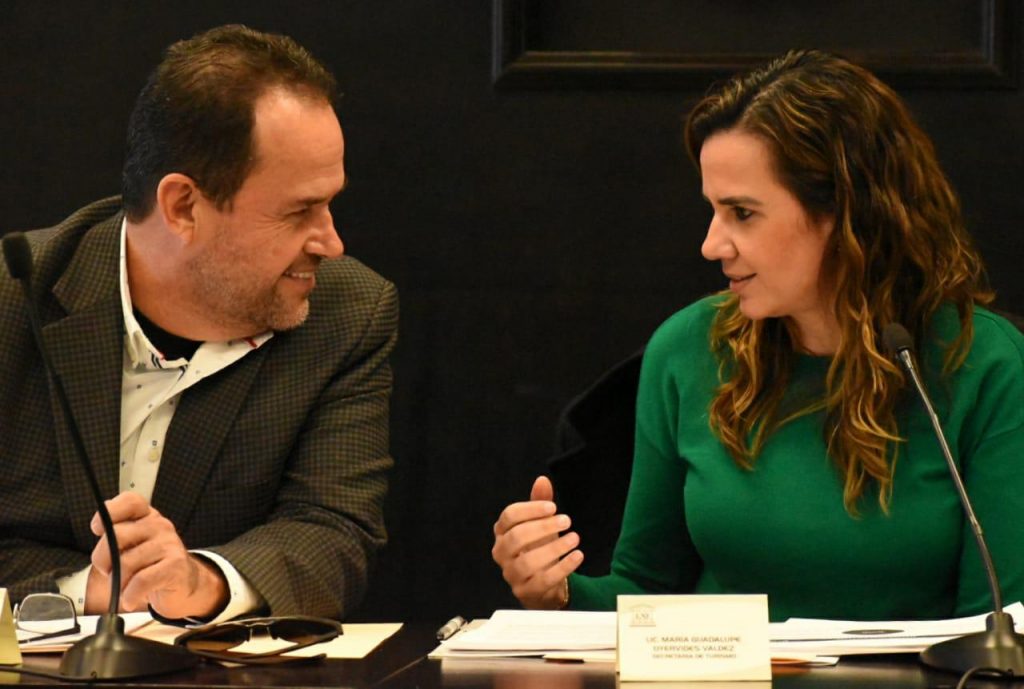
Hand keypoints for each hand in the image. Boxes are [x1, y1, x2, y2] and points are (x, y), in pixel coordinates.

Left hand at [85, 492, 227, 618]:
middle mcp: (159, 526)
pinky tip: (131, 599)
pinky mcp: (175, 565)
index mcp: (147, 517)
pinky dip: (130, 595)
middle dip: (103, 560)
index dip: (110, 511)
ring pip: (126, 564)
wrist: (183, 584)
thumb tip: (99, 528)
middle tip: (109, 572)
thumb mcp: (133, 547)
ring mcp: (169, 544)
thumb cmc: (151, 566)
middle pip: (116, 535)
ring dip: (118, 584)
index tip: (97, 528)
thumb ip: (114, 538)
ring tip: (124, 588)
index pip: (130, 501)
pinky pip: (141, 581)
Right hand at [492, 476, 583, 608]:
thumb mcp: (539, 524)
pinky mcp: (526, 592)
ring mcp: (512, 575)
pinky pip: (544, 580)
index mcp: (502, 533)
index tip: (553, 506)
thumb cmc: (537, 549)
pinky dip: (563, 567)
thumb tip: (542, 480)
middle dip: (543, 527)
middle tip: (566, 520)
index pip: (509, 516)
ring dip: (554, 548)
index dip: (531, 509)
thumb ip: (540, 503)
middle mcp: (502, 553)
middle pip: (517, 538)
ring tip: (574, 538)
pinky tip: (577, 555)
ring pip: (528, 562)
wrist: (541, 586)